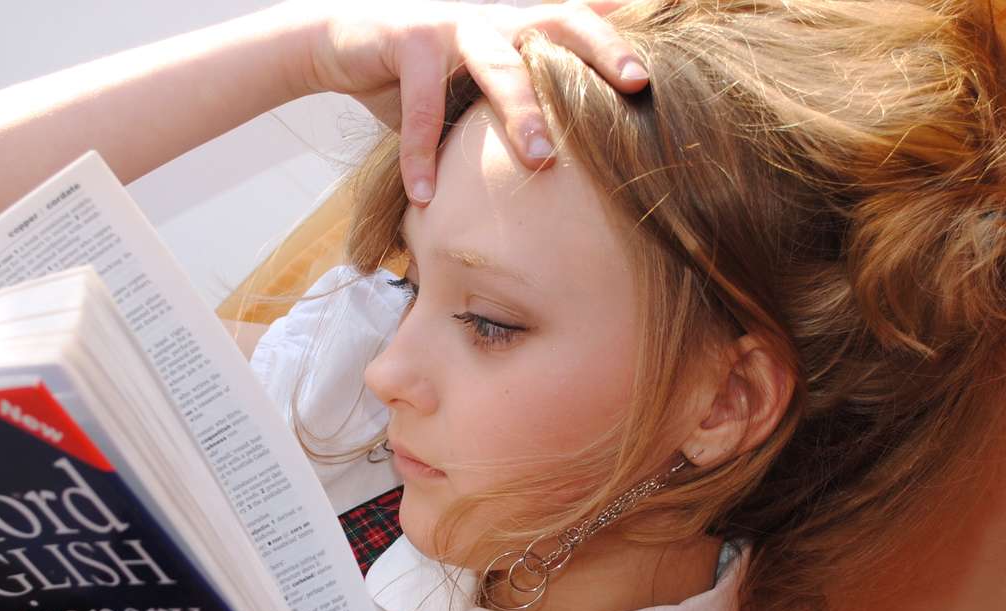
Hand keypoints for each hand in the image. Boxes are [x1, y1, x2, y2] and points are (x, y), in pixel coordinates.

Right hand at [303, 0, 647, 205]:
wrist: (344, 48)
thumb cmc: (421, 78)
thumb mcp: (474, 87)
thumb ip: (518, 104)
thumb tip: (565, 161)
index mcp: (516, 29)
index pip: (580, 23)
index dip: (621, 37)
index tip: (661, 65)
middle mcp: (492, 19)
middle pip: (557, 27)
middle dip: (599, 53)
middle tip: (636, 84)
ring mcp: (451, 26)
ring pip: (498, 65)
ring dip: (521, 113)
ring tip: (542, 159)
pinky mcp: (406, 41)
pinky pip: (420, 105)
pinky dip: (420, 154)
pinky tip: (426, 196)